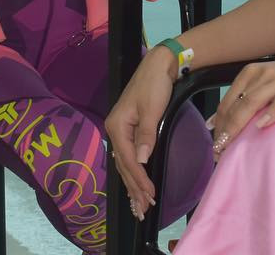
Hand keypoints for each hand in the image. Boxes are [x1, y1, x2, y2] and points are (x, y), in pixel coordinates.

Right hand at [106, 46, 177, 220]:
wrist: (159, 64)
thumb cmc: (154, 84)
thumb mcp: (151, 110)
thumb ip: (146, 136)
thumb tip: (141, 161)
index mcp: (117, 126)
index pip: (128, 161)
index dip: (139, 181)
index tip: (150, 196)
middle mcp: (115, 130)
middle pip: (124, 166)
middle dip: (133, 189)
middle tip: (142, 210)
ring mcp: (121, 130)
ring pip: (125, 164)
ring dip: (132, 184)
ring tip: (138, 204)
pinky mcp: (129, 128)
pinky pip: (128, 156)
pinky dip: (132, 172)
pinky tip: (134, 183)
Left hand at [209, 50, 274, 159]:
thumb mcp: (273, 80)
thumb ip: (253, 95)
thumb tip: (233, 117)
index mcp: (253, 72)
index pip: (228, 100)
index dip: (218, 122)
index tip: (214, 141)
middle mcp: (263, 74)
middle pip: (236, 104)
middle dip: (224, 129)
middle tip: (217, 150)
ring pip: (252, 103)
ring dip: (237, 125)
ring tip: (229, 144)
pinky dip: (270, 113)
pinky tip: (261, 126)